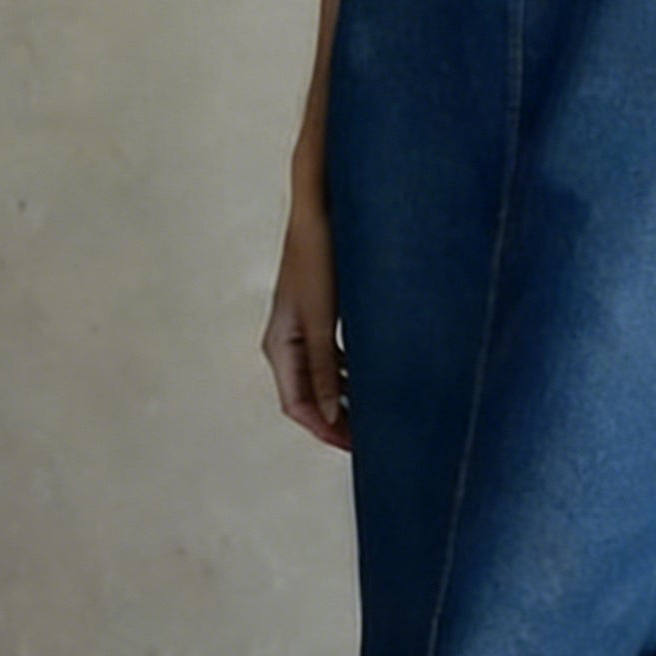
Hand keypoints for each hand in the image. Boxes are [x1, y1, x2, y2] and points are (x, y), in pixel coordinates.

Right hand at [261, 197, 352, 451]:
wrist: (320, 207)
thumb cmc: (317, 256)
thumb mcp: (322, 320)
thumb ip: (323, 370)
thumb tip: (330, 417)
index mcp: (279, 345)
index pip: (296, 406)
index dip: (324, 431)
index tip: (355, 447)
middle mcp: (286, 341)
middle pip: (308, 398)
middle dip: (337, 421)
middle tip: (372, 441)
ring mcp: (302, 329)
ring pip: (322, 381)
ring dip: (346, 400)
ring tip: (376, 416)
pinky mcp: (320, 316)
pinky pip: (333, 360)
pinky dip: (351, 376)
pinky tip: (374, 381)